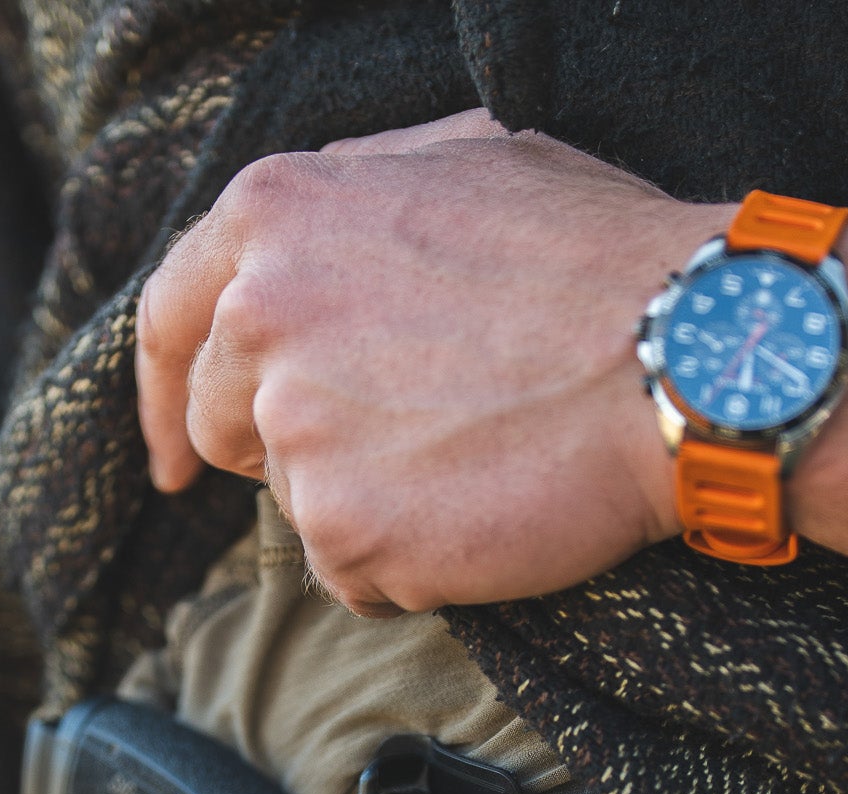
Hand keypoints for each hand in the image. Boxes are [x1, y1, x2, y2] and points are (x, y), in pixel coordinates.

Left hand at [136, 111, 847, 612]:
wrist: (683, 360)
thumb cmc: (597, 260)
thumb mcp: (463, 162)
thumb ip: (350, 202)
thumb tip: (295, 253)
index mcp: (276, 216)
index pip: (166, 322)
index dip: (163, 399)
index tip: (173, 458)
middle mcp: (261, 318)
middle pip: (223, 427)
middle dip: (290, 451)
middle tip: (397, 450)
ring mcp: (297, 431)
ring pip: (297, 507)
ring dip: (370, 508)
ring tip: (473, 466)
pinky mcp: (343, 529)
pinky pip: (350, 577)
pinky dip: (407, 567)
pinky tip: (480, 515)